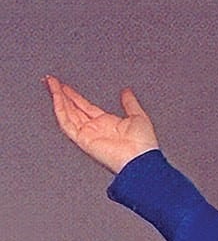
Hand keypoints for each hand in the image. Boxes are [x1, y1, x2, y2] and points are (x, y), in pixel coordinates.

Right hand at [45, 76, 159, 173]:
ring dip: (58, 98)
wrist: (141, 159)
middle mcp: (95, 130)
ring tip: (51, 84)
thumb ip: (130, 103)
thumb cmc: (144, 145)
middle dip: (61, 95)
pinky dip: (60, 110)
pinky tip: (57, 97)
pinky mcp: (83, 140)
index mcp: (107, 124)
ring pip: (67, 114)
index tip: (65, 86)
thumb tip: (127, 92)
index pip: (85, 107)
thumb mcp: (138, 116)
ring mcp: (88, 135)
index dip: (74, 96)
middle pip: (73, 109)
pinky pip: (67, 124)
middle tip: (51, 81)